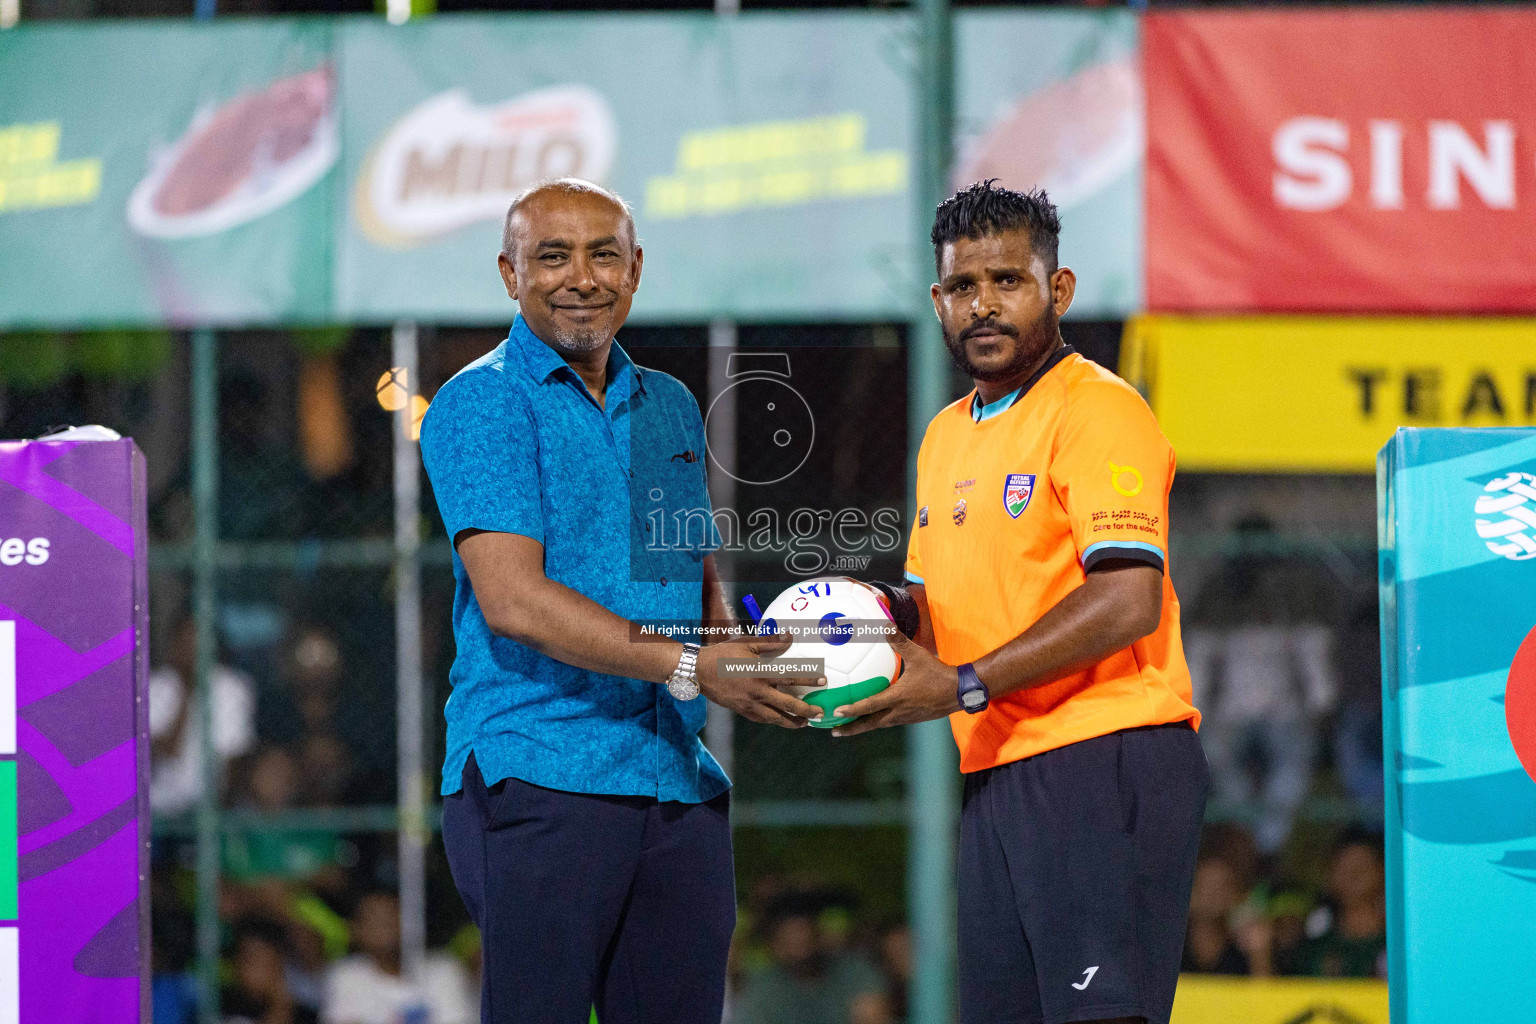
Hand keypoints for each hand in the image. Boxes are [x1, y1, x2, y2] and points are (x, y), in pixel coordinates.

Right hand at [695, 632, 822, 728]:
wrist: (698, 671)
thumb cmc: (723, 654)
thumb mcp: (747, 644)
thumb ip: (770, 643)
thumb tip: (790, 636)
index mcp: (761, 673)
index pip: (791, 677)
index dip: (809, 679)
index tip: (823, 681)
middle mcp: (758, 691)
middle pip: (789, 705)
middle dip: (807, 710)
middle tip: (820, 713)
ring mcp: (750, 704)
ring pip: (776, 718)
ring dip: (793, 722)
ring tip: (805, 723)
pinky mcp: (742, 711)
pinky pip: (762, 719)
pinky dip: (774, 720)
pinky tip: (781, 720)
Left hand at [830, 631, 958, 736]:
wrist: (960, 692)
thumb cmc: (938, 674)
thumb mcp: (918, 655)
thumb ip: (899, 641)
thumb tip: (884, 624)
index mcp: (897, 697)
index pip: (870, 705)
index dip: (852, 710)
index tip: (836, 712)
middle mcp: (899, 711)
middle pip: (870, 724)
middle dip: (851, 729)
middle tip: (834, 731)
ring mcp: (905, 717)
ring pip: (880, 724)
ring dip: (863, 727)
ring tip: (848, 727)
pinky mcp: (912, 719)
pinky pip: (890, 722)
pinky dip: (878, 722)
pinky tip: (875, 716)